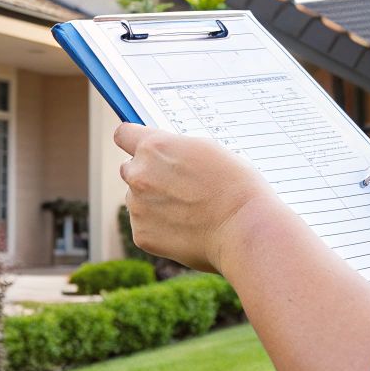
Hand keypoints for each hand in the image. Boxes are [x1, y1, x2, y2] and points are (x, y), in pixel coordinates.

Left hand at [113, 124, 284, 272]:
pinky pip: (145, 226)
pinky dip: (161, 228)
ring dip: (154, 203)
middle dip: (147, 175)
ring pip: (138, 200)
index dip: (133, 141)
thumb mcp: (207, 150)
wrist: (245, 228)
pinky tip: (187, 229)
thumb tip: (164, 156)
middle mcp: (139, 174)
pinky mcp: (142, 235)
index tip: (140, 147)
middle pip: (130, 169)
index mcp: (154, 147)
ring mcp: (138, 207)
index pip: (124, 135)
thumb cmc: (236, 185)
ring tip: (190, 211)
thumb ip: (176, 150)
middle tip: (177, 186)